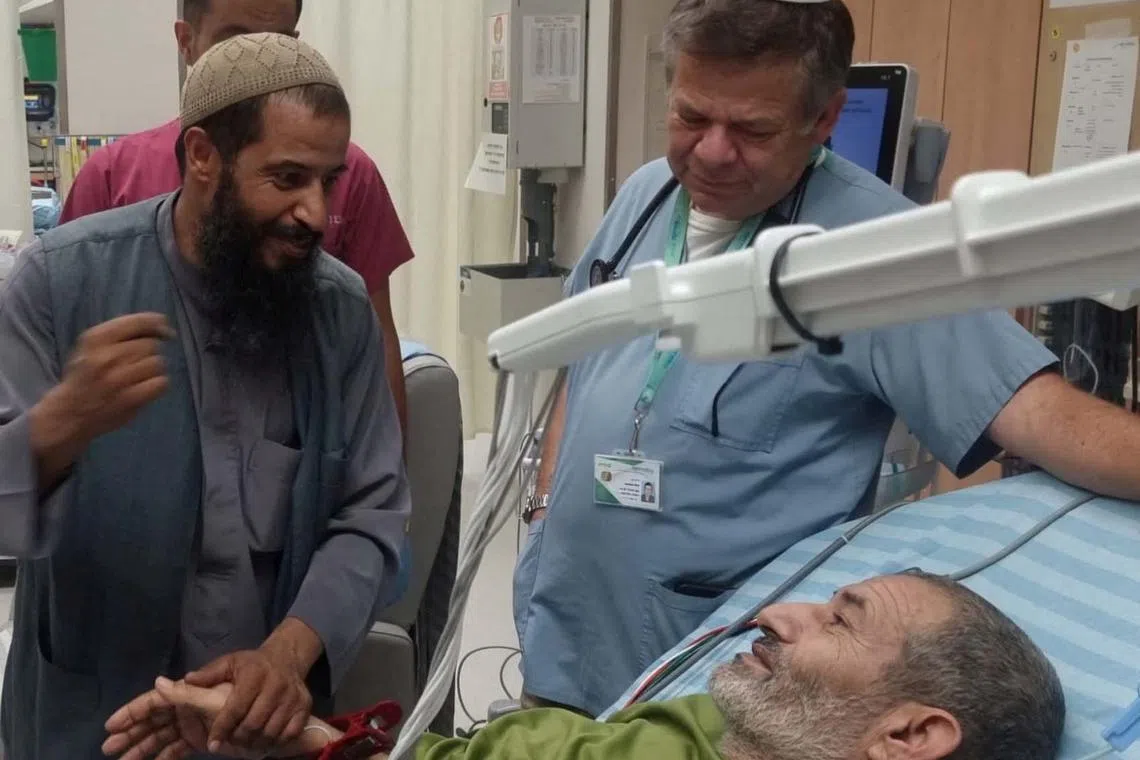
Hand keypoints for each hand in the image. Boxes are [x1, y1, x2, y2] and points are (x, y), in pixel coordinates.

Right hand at [34, 312, 172, 449]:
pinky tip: (143, 389)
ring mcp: (118, 379)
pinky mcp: (129, 399)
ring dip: (152, 370)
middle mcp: (106, 356)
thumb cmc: (86, 376)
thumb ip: (122, 332)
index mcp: (95, 339)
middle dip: (148, 353)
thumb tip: (162, 325)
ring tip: (135, 378)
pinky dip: (157, 385)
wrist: (69, 413)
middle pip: (151, 345)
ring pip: (157, 363)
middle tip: (134, 365)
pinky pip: (160, 383)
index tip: (166, 331)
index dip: (157, 324)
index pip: (138, 323)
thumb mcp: (92, 346)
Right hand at [103, 679, 255, 759]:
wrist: (270, 710)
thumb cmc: (244, 695)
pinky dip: (161, 758)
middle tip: (107, 749)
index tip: (110, 726)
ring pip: (159, 739)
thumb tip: (157, 682)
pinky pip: (175, 750)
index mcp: (186, 695)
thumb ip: (187, 693)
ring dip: (140, 750)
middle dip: (129, 735)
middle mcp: (184, 710)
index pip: (152, 704)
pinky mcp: (198, 740)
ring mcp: (190, 725)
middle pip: (150, 723)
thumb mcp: (214, 695)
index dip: (131, 713)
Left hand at [184, 648, 312, 753]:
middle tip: (230, 741)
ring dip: (255, 743)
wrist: (287, 657)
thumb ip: (209, 674)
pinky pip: (289, 734)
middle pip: (253, 724)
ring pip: (270, 732)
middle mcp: (276, 685)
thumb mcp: (230, 663)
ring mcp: (293, 697)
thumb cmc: (252, 664)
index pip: (236, 708)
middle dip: (237, 738)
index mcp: (255, 674)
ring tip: (245, 742)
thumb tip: (186, 681)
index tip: (212, 744)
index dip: (222, 728)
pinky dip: (275, 741)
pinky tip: (264, 739)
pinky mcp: (304, 707)